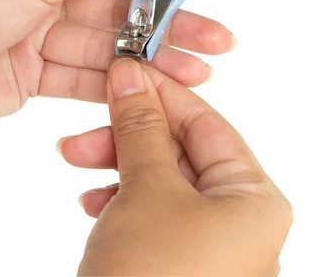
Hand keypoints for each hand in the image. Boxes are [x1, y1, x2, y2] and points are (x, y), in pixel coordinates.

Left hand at [0, 0, 231, 139]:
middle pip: (118, 10)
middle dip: (168, 28)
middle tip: (217, 42)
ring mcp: (38, 36)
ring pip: (106, 49)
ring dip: (149, 63)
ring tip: (196, 76)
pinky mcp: (33, 76)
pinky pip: (82, 79)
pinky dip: (113, 86)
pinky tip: (150, 93)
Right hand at [58, 59, 291, 275]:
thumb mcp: (146, 190)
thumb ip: (141, 128)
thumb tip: (132, 77)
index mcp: (254, 199)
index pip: (206, 124)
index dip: (161, 94)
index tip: (124, 72)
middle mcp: (238, 222)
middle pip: (180, 152)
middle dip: (128, 135)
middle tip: (88, 124)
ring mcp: (207, 246)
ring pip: (160, 182)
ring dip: (116, 166)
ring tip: (75, 160)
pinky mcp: (176, 264)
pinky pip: (150, 214)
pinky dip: (119, 201)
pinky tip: (91, 202)